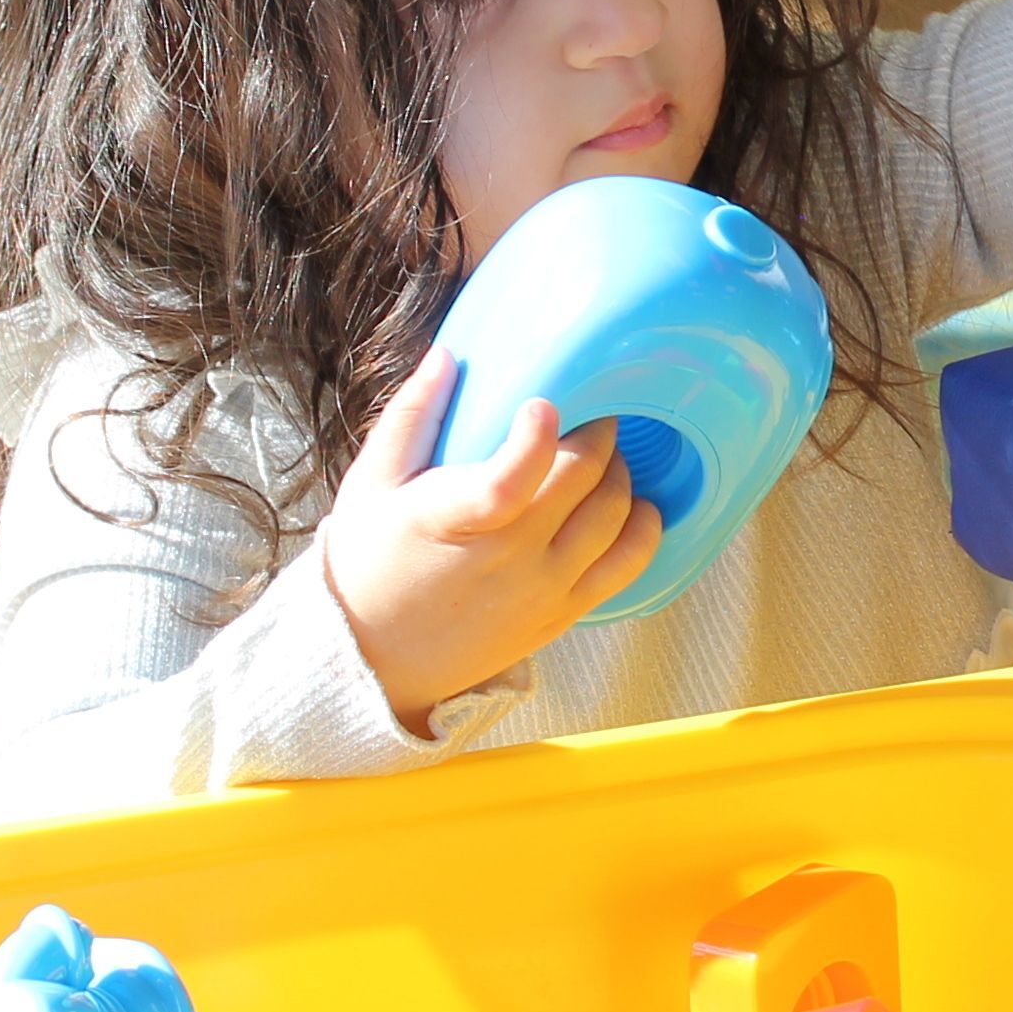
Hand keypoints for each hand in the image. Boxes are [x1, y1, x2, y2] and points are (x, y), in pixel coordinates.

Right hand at [318, 360, 660, 734]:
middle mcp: (507, 558)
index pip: (510, 480)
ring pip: (614, 516)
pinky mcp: (564, 612)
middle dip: (597, 432)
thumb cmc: (370, 562)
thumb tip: (449, 354)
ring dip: (620, 471)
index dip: (536, 438)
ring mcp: (543, 589)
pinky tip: (630, 501)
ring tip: (603, 453)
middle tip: (591, 411)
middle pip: (581, 481)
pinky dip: (643, 525)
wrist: (375, 657)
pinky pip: (629, 564)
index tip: (544, 403)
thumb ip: (413, 415)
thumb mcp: (372, 483)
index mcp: (452, 521)